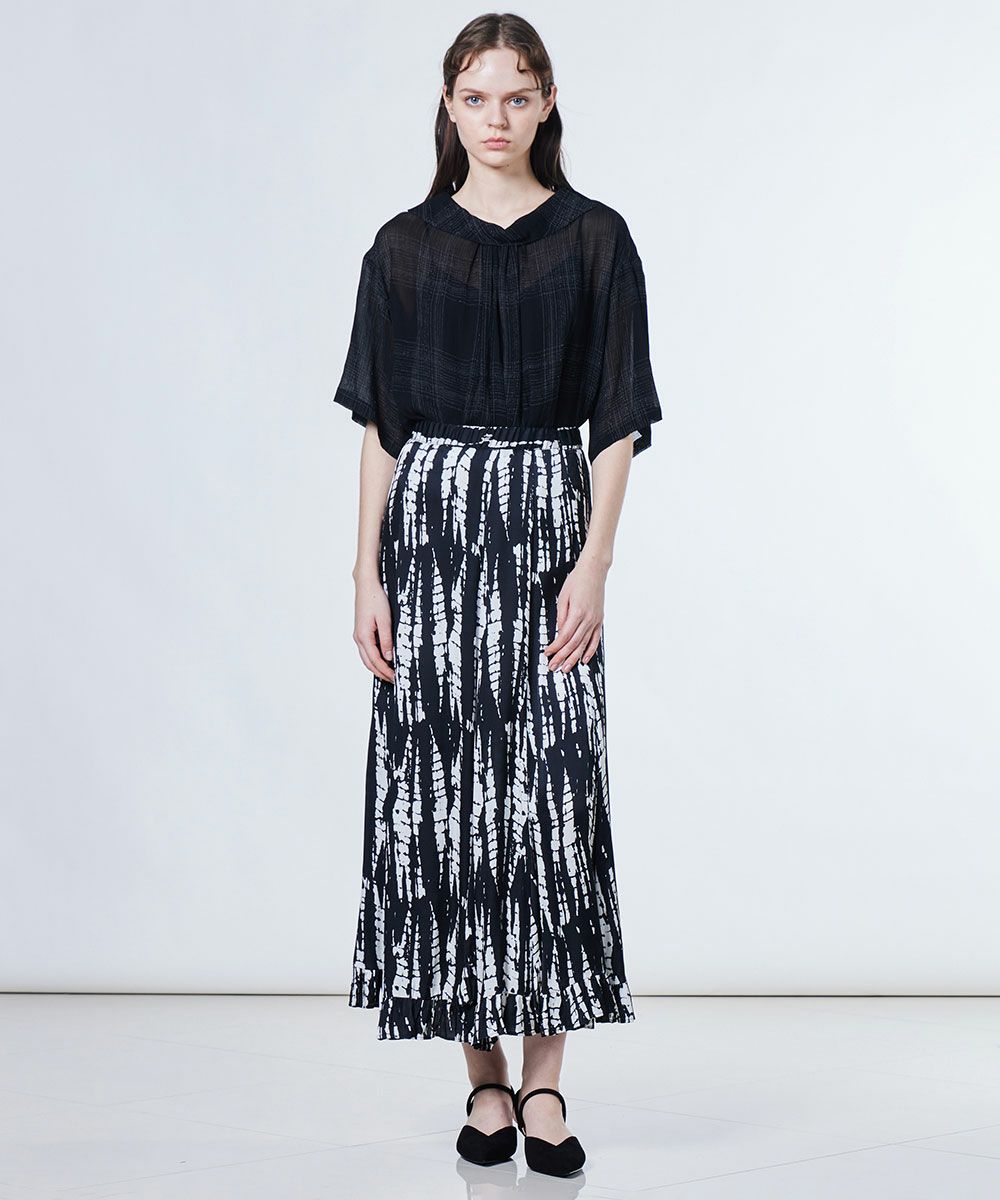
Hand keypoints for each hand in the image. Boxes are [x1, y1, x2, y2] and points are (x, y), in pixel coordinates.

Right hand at [353, 571, 394, 682]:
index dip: (385, 671)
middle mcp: (358, 638)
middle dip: (380, 673)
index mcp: (364, 636)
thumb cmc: (375, 599)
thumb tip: (389, 657)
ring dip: (376, 667)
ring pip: (366, 658)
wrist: (366, 585)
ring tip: (388, 674)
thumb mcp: (385, 619)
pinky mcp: (361, 631)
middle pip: (368, 662)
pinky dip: (373, 659)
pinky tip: (381, 660)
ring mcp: (358, 635)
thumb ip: (387, 640)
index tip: (395, 678)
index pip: (375, 660)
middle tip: (393, 680)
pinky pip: (366, 650)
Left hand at [544, 556, 606, 671]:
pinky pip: (595, 639)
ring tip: (566, 668)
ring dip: (575, 658)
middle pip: (574, 643)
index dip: (555, 647)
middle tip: (553, 667)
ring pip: (584, 644)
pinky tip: (584, 659)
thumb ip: (561, 616)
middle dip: (562, 656)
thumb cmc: (577, 581)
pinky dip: (590, 650)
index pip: (564, 635)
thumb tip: (559, 632)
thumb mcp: (563, 597)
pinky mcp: (599, 620)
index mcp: (577, 612)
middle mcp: (588, 618)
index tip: (547, 653)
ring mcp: (595, 620)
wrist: (594, 571)